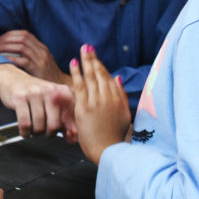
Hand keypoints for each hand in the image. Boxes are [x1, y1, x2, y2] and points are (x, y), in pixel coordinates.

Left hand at [0, 30, 69, 85]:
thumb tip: (11, 50)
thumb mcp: (41, 62)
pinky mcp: (38, 69)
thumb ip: (30, 55)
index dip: (11, 34)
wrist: (61, 88)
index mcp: (42, 48)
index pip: (25, 34)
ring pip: (21, 47)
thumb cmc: (47, 76)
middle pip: (22, 38)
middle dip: (6, 40)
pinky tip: (3, 60)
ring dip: (6, 47)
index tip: (1, 39)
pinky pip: (23, 60)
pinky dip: (11, 58)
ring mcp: (41, 60)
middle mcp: (42, 51)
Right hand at [0, 63, 75, 137]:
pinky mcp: (19, 98)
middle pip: (54, 124)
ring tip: (33, 129)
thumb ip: (64, 120)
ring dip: (35, 133)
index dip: (68, 130)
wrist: (12, 79)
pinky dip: (25, 132)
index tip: (66, 136)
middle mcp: (49, 90)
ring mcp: (34, 93)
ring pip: (38, 126)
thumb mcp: (52, 103)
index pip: (70, 116)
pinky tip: (25, 131)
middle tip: (45, 132)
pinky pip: (25, 123)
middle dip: (49, 133)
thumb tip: (72, 139)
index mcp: (62, 91)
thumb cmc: (34, 94)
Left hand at [69, 44, 131, 163]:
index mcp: (118, 99)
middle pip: (100, 74)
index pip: (109, 78)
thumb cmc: (115, 136)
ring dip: (86, 62)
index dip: (101, 66)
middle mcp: (108, 98)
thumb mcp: (124, 114)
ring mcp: (96, 102)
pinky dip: (77, 73)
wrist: (109, 151)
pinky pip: (80, 87)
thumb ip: (121, 95)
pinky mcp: (85, 108)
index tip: (95, 58)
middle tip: (87, 47)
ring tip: (82, 50)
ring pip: (91, 77)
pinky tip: (73, 63)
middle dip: (93, 59)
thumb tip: (118, 78)